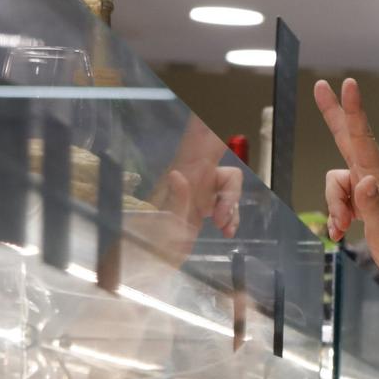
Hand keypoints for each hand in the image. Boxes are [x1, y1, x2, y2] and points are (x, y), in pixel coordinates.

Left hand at [131, 119, 241, 266]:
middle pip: (226, 173)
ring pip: (228, 190)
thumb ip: (175, 200)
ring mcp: (197, 197)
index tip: (218, 109)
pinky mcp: (199, 211)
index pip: (200, 143)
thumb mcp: (163, 226)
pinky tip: (225, 231)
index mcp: (183, 177)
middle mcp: (192, 182)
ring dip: (232, 208)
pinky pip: (224, 207)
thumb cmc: (150, 248)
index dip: (209, 125)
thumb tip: (179, 175)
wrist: (145, 269)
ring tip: (224, 228)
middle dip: (231, 196)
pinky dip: (230, 217)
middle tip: (222, 218)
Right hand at [315, 78, 378, 289]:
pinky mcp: (364, 204)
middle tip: (320, 87)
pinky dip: (335, 217)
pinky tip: (340, 233)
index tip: (349, 84)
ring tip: (343, 228)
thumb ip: (372, 206)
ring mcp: (368, 191)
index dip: (353, 111)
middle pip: (347, 140)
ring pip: (335, 184)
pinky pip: (339, 202)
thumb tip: (363, 181)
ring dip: (333, 206)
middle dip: (333, 115)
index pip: (362, 138)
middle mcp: (372, 178)